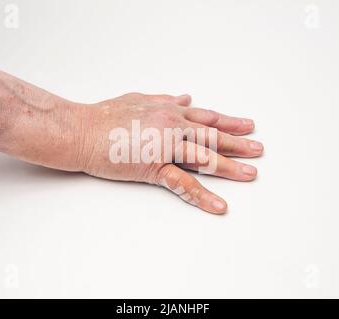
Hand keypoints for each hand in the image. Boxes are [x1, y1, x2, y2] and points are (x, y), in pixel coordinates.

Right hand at [71, 92, 263, 213]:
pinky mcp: (153, 167)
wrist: (80, 130)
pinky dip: (202, 196)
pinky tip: (219, 205)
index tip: (247, 126)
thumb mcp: (137, 99)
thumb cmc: (103, 116)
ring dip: (230, 167)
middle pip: (212, 136)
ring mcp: (165, 146)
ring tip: (251, 174)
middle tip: (259, 149)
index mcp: (169, 110)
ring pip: (205, 157)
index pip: (206, 117)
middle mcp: (172, 125)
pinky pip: (183, 183)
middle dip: (238, 143)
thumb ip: (164, 98)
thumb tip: (185, 97)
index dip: (228, 123)